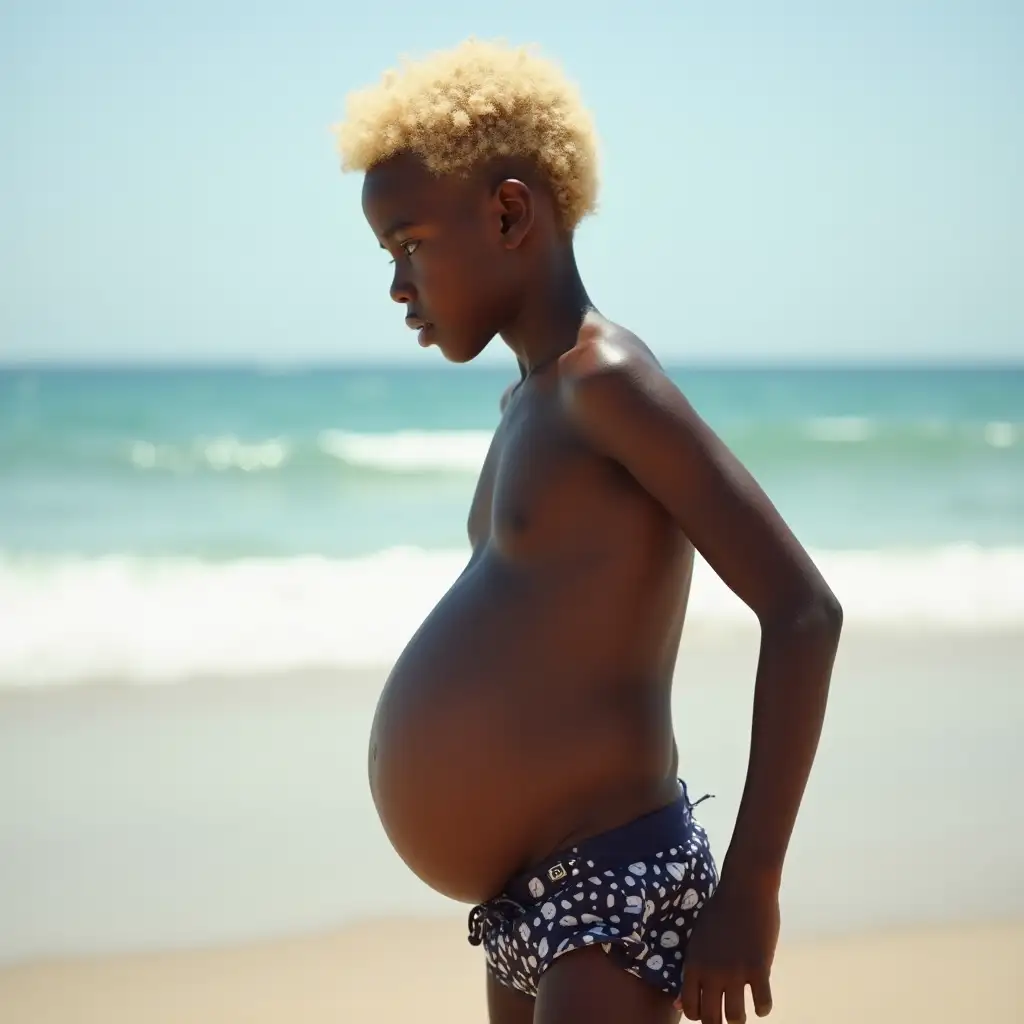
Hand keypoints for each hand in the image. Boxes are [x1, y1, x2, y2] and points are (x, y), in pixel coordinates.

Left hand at [675, 870, 779, 1023]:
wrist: (744, 889)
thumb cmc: (718, 912)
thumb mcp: (697, 940)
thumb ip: (691, 972)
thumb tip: (679, 1005)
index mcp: (693, 964)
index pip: (690, 1008)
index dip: (699, 1015)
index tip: (708, 1010)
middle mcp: (711, 972)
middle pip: (712, 1018)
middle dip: (718, 1022)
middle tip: (726, 1014)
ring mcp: (736, 972)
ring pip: (736, 1017)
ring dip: (740, 1017)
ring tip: (743, 1008)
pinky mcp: (759, 969)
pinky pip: (762, 1004)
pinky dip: (762, 1007)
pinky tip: (761, 1000)